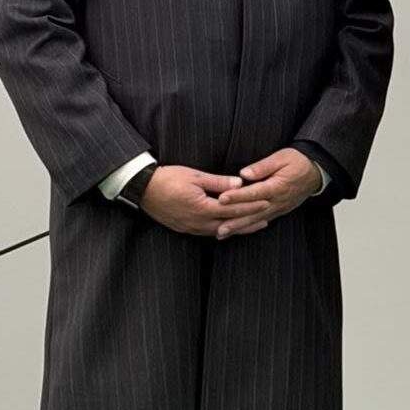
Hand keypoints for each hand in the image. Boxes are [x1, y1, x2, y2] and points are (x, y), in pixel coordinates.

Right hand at [139, 165, 269, 237]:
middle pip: (229, 224)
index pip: (232, 208)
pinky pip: (207, 232)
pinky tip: (228, 229)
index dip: (250, 206)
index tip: (266, 202)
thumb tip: (239, 184)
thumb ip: (218, 182)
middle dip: (248, 222)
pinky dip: (221, 230)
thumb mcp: (195, 176)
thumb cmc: (168, 178)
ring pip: (219, 231)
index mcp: (202, 208)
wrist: (143, 189)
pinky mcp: (184, 228)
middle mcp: (197, 222)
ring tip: (252, 226)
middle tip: (266, 219)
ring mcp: (190, 227)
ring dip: (236, 228)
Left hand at [214, 148, 321, 237]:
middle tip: (218, 227)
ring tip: (222, 234)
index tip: (221, 198)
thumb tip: (244, 174)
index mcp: (277, 186)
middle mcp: (277, 200)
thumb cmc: (298, 161)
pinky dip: (249, 227)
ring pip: (256, 220)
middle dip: (234, 220)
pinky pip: (262, 221)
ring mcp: (279, 208)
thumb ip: (263, 166)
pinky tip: (237, 231)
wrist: (316, 172)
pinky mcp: (279, 211)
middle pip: (253, 212)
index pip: (254, 193)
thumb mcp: (282, 157)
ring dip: (239, 228)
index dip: (237, 196)